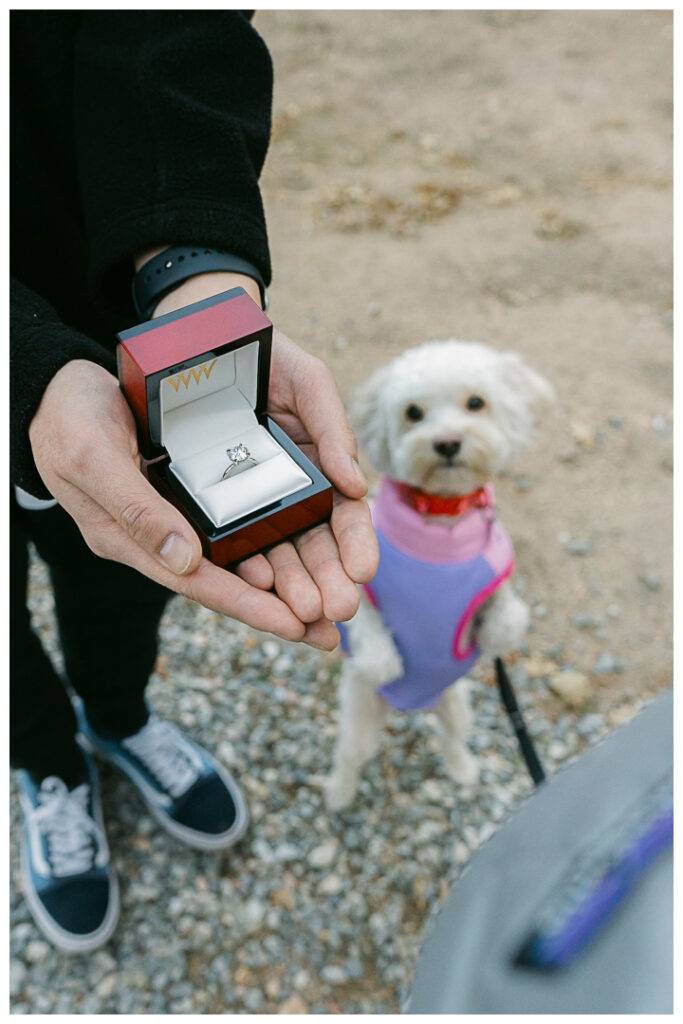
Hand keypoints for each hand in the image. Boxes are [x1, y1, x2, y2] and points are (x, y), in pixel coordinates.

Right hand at [28, 359, 323, 645]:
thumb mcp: (93, 457)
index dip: (247, 605)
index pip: (198, 582)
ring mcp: (174, 519)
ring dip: (283, 580)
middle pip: (227, 580)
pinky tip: (303, 550)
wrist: (59, 388)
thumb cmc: (68, 421)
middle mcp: (159, 537)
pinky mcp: (188, 496)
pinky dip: (269, 540)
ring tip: (330, 605)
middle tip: (330, 637)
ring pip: (237, 558)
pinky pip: (235, 526)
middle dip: (278, 608)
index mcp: (130, 538)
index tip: (293, 627)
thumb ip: (136, 510)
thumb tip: (185, 560)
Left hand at [154, 273, 378, 648]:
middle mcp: (291, 494)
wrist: (206, 340)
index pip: (346, 516)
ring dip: (294, 587)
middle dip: (329, 579)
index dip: (357, 543)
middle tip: (338, 608)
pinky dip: (248, 567)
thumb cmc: (267, 358)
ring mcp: (254, 504)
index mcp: (321, 469)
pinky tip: (258, 585)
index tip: (364, 570)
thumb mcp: (308, 383)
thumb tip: (356, 484)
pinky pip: (233, 542)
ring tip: (304, 613)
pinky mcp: (216, 506)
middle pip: (316, 546)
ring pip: (279, 554)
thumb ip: (333, 428)